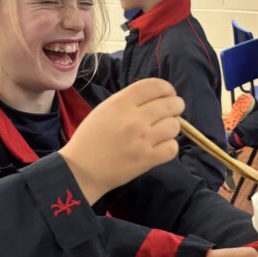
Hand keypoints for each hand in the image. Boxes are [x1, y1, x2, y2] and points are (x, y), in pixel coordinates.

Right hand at [60, 79, 181, 202]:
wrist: (81, 170)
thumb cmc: (90, 139)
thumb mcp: (104, 110)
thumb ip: (128, 101)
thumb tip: (155, 98)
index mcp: (121, 103)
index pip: (155, 86)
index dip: (167, 89)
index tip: (168, 94)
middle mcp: (134, 118)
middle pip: (171, 104)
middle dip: (175, 107)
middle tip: (172, 112)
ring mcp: (143, 139)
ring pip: (174, 126)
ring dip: (171, 128)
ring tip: (162, 132)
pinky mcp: (147, 159)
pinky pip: (173, 148)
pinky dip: (169, 147)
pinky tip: (160, 147)